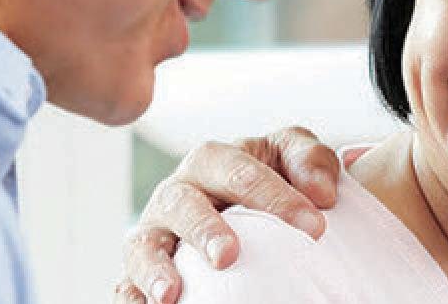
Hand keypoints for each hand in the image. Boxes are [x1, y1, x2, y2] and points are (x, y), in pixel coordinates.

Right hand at [114, 127, 338, 303]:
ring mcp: (155, 231)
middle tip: (229, 255)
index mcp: (215, 159)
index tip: (314, 228)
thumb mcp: (292, 157)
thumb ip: (311, 162)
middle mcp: (179, 190)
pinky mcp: (139, 269)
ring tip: (172, 294)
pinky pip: (125, 284)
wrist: (243, 202)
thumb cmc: (270, 176)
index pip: (242, 171)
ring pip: (144, 245)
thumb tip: (321, 193)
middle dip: (204, 229)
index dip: (277, 198)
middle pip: (183, 203)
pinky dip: (132, 298)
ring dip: (155, 269)